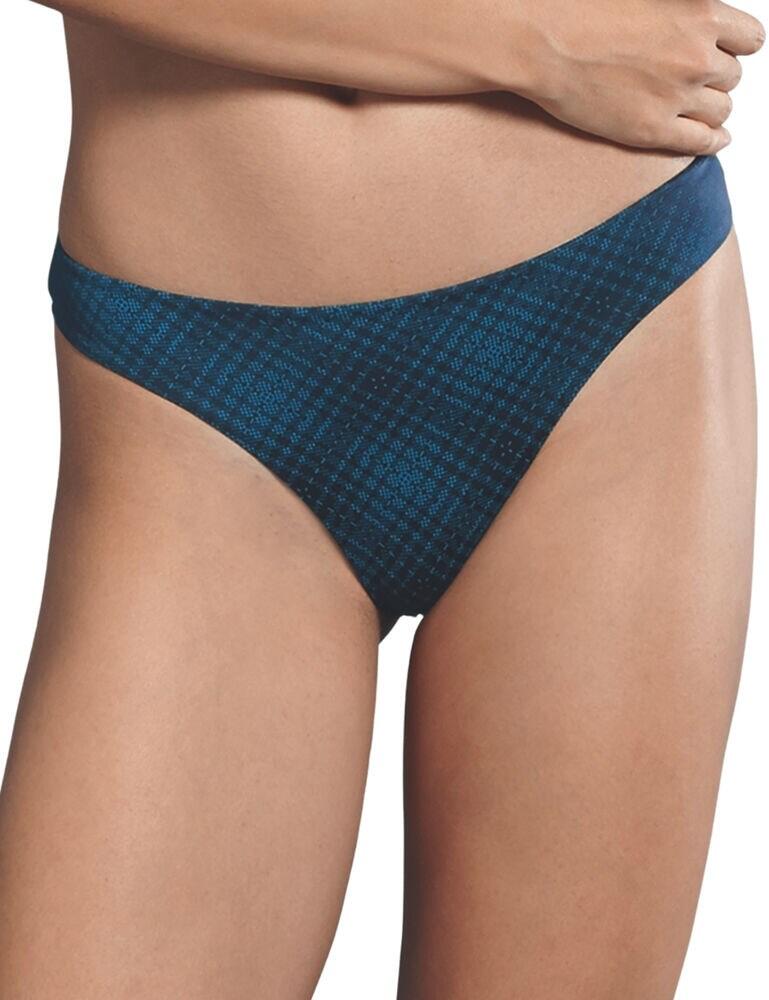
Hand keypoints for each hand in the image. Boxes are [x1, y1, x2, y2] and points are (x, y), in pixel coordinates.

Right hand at [509, 0, 764, 153]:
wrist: (543, 42)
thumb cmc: (581, 10)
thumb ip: (679, 9)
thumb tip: (691, 21)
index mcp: (699, 15)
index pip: (749, 38)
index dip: (736, 48)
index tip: (725, 53)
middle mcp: (695, 56)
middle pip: (732, 77)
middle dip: (716, 78)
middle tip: (696, 81)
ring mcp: (675, 96)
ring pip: (720, 110)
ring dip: (712, 109)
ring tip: (698, 109)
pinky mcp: (652, 130)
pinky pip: (701, 141)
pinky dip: (713, 141)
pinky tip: (715, 139)